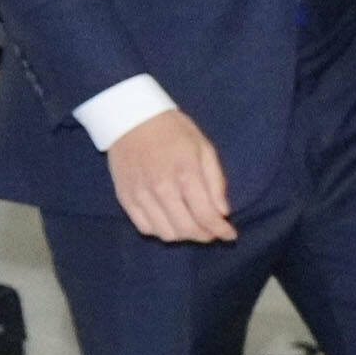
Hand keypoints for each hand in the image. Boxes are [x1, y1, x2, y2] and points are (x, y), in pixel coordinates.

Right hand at [107, 109, 235, 244]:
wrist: (132, 119)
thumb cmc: (174, 131)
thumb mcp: (204, 148)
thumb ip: (215, 181)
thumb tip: (223, 212)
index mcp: (185, 173)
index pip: (206, 215)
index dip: (221, 230)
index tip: (230, 235)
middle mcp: (161, 188)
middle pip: (186, 229)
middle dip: (205, 235)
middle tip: (213, 231)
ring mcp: (141, 195)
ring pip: (165, 233)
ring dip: (184, 235)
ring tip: (193, 226)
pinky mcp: (125, 198)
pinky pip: (145, 227)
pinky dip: (161, 230)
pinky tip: (170, 221)